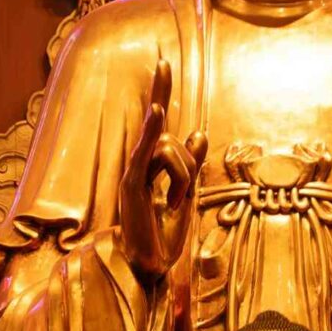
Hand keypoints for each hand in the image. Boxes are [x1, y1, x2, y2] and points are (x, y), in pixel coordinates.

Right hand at [117, 60, 205, 279]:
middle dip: (164, 100)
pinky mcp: (131, 187)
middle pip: (167, 133)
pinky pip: (144, 156)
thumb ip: (190, 165)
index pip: (160, 125)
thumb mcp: (187, 195)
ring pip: (169, 149)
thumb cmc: (164, 237)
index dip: (160, 94)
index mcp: (152, 167)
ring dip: (183, 176)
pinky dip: (151, 134)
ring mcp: (133, 175)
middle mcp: (140, 166)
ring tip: (176, 204)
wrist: (149, 269)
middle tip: (163, 61)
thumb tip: (199, 132)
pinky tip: (157, 114)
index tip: (163, 64)